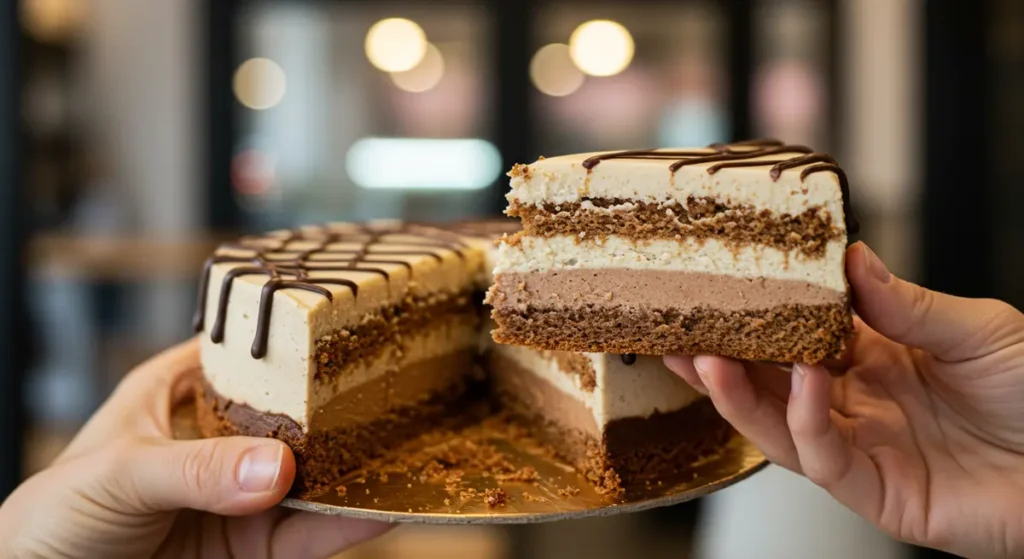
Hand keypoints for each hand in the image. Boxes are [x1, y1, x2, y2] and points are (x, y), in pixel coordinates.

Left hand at [0, 339, 389, 557]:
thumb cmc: (50, 519)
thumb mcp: (118, 474)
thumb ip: (196, 469)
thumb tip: (276, 467)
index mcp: (178, 394)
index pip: (247, 359)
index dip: (294, 347)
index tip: (348, 337)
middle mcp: (218, 441)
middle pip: (293, 419)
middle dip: (340, 413)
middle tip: (394, 399)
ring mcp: (238, 496)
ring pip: (310, 478)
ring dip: (352, 471)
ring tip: (401, 454)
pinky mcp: (250, 548)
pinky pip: (307, 534)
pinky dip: (344, 525)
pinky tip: (377, 508)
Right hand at [665, 241, 1023, 558]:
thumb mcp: (978, 329)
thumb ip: (905, 303)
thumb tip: (849, 257)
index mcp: (874, 358)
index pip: (796, 334)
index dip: (755, 314)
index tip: (719, 285)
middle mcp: (857, 403)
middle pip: (770, 383)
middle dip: (720, 359)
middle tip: (678, 329)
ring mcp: (863, 450)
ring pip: (779, 425)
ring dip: (738, 395)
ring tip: (705, 358)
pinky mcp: (876, 494)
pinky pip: (823, 459)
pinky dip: (805, 421)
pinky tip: (804, 381)